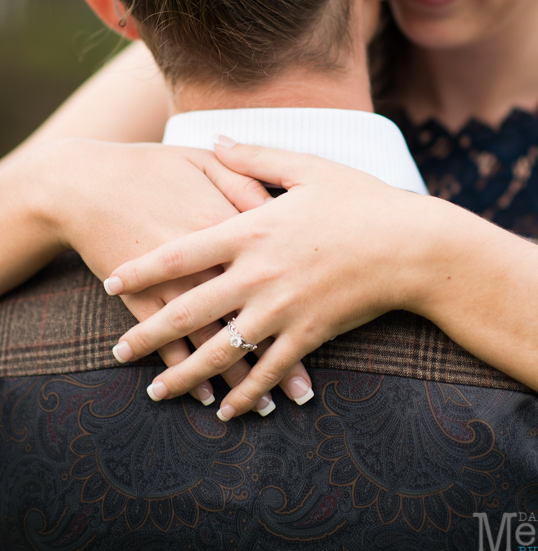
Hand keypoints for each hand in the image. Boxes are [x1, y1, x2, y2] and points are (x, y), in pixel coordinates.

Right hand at [11, 137, 311, 409]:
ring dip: (237, 379)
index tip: (335, 323)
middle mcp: (206, 262)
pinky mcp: (141, 301)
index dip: (305, 297)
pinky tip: (209, 398)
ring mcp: (172, 286)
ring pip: (212, 342)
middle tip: (304, 393)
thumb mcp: (205, 161)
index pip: (275, 267)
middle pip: (248, 316)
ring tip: (266, 410)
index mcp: (228, 223)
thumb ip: (248, 177)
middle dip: (277, 358)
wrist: (84, 183)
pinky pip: (171, 347)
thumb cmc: (152, 167)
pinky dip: (191, 373)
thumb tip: (279, 201)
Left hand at [104, 142, 439, 418]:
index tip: (111, 281)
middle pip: (189, 309)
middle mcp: (259, 274)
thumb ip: (256, 156)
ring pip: (221, 351)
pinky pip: (268, 371)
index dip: (142, 269)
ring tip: (156, 391)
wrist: (413, 246)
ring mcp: (283, 309)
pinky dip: (245, 394)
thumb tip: (215, 139)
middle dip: (148, 333)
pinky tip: (225, 411)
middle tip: (117, 352)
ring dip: (185, 375)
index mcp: (253, 229)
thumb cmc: (361, 200)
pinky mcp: (310, 335)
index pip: (183, 252)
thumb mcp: (309, 167)